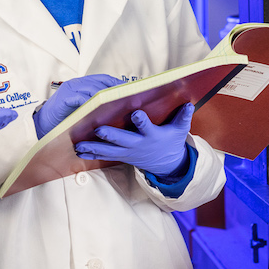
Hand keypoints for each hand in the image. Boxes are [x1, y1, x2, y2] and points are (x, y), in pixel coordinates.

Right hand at [34, 74, 123, 138]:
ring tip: (119, 102)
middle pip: (100, 82)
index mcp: (82, 84)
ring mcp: (70, 89)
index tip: (131, 90)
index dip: (117, 83)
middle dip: (115, 89)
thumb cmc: (64, 119)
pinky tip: (101, 108)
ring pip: (92, 88)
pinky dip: (92, 102)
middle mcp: (77, 83)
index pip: (103, 79)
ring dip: (106, 95)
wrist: (42, 125)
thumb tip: (117, 107)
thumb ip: (95, 104)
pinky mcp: (65, 98)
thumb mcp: (83, 109)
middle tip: (129, 96)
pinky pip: (81, 98)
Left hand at [74, 103, 194, 176]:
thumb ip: (183, 117)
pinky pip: (105, 156)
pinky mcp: (121, 156)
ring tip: (79, 145)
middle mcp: (138, 144)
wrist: (166, 163)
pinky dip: (92, 154)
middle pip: (123, 140)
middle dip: (111, 135)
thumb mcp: (179, 130)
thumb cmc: (171, 141)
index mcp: (152, 135)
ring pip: (109, 150)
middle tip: (98, 130)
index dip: (142, 121)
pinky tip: (78, 152)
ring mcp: (128, 152)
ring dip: (93, 148)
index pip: (146, 127)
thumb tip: (189, 104)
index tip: (136, 113)